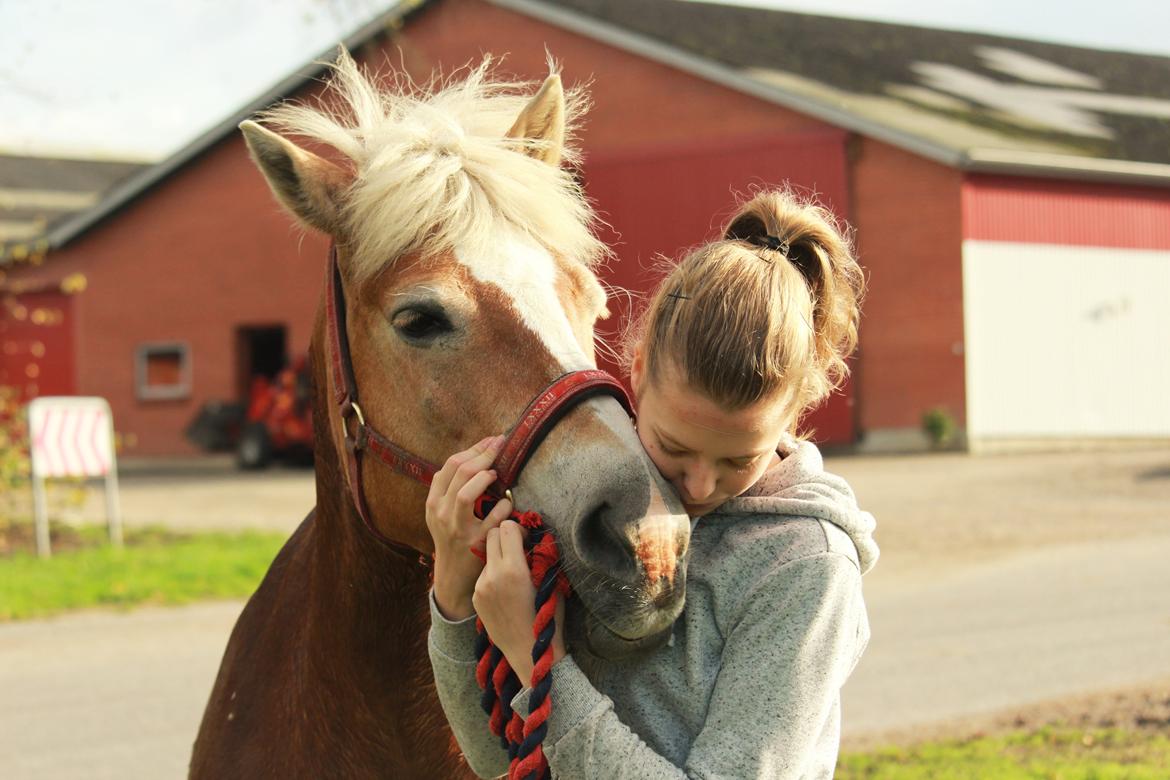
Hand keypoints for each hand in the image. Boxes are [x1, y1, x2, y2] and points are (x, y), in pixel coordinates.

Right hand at [426, 435, 512, 619]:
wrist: (452, 576)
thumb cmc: (451, 538)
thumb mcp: (441, 513)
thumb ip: (450, 488)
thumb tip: (472, 457)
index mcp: (433, 502)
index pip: (450, 465)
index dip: (473, 449)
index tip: (491, 440)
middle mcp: (442, 513)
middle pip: (460, 473)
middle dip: (484, 454)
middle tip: (501, 445)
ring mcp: (457, 529)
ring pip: (467, 494)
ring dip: (485, 478)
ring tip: (496, 473)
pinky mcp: (475, 544)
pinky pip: (492, 519)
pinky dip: (504, 506)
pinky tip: (509, 502)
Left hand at [473, 520, 565, 683]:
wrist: (528, 653)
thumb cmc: (546, 617)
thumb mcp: (550, 583)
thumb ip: (540, 557)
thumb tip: (534, 538)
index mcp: (513, 569)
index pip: (506, 527)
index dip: (519, 530)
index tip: (527, 541)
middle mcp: (492, 575)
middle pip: (491, 534)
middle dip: (505, 537)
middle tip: (519, 549)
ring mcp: (480, 587)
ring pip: (486, 555)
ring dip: (499, 556)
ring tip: (514, 574)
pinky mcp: (476, 597)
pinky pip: (484, 574)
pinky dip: (494, 575)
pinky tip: (506, 591)